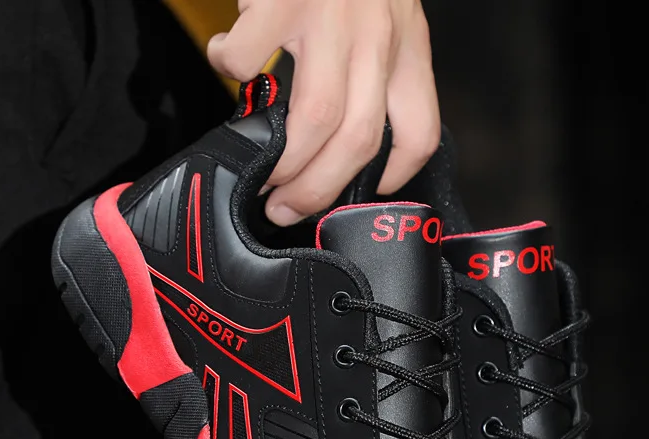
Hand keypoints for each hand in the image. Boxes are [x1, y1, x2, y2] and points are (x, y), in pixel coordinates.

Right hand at [207, 0, 440, 225]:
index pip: (419, 132)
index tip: (364, 193)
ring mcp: (331, 16)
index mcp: (407, 44)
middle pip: (359, 142)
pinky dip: (231, 71)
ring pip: (315, 121)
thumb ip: (377, 63)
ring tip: (259, 172)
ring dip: (282, 162)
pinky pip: (251, 60)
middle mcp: (377, 35)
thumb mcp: (386, 10)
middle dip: (319, 190)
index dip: (395, 177)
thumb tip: (342, 131)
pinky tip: (229, 66)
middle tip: (287, 208)